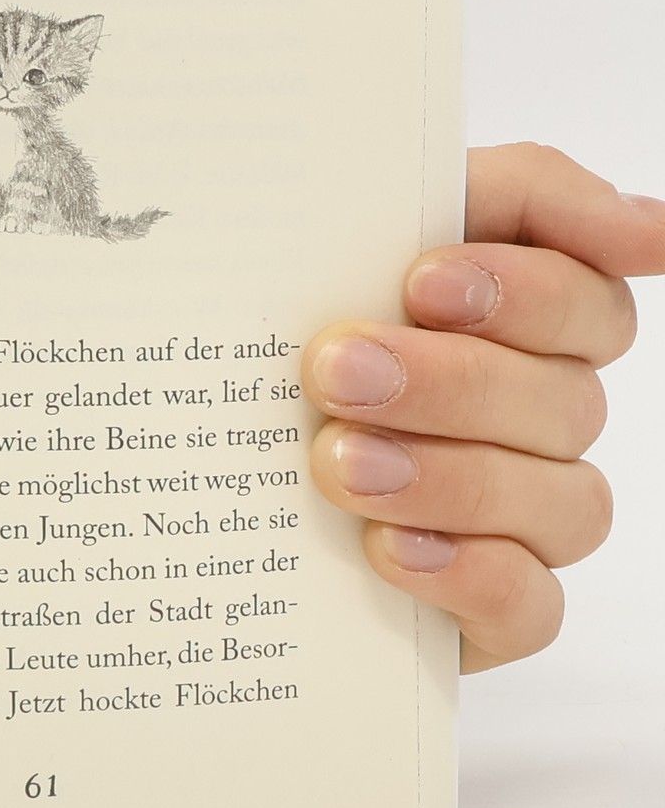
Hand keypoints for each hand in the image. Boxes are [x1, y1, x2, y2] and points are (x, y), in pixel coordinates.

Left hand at [304, 144, 661, 671]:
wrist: (190, 469)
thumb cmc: (282, 334)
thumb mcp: (347, 238)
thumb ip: (498, 199)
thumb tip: (654, 226)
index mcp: (524, 324)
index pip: (588, 301)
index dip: (524, 290)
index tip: (422, 282)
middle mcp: (541, 418)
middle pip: (564, 401)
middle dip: (450, 383)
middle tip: (337, 372)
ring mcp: (526, 518)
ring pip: (562, 502)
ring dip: (447, 477)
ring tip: (338, 462)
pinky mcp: (493, 609)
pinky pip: (532, 606)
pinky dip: (467, 574)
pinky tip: (388, 548)